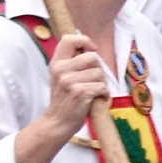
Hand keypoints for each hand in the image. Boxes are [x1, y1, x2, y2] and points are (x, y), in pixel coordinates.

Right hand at [21, 33, 111, 154]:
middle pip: (92, 57)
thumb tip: (91, 49)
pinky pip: (102, 86)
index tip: (92, 50)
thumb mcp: (61, 77)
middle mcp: (61, 70)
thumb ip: (71, 63)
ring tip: (94, 92)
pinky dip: (105, 94)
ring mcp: (70, 81)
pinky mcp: (80, 93)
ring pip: (99, 73)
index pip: (69, 39)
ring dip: (102, 83)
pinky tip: (98, 99)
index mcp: (56, 63)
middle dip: (98, 69)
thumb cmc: (64, 100)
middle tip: (93, 81)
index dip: (84, 41)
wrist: (57, 123)